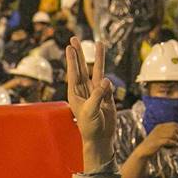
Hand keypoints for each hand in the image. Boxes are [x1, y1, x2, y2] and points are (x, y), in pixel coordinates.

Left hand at [65, 36, 115, 170]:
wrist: (101, 138)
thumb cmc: (90, 127)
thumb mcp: (91, 111)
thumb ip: (98, 95)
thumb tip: (105, 80)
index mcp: (74, 94)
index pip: (73, 73)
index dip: (72, 60)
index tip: (69, 47)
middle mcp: (84, 90)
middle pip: (82, 67)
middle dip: (79, 53)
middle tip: (74, 39)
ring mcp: (96, 92)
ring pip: (96, 71)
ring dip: (97, 58)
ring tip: (99, 43)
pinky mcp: (106, 96)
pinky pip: (108, 86)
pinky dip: (108, 84)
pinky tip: (107, 86)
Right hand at [135, 122, 177, 157]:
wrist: (143, 151)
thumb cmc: (152, 144)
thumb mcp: (159, 136)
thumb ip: (167, 133)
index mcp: (159, 126)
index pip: (173, 124)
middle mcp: (158, 129)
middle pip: (174, 129)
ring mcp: (157, 135)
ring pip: (172, 134)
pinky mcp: (157, 142)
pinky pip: (168, 141)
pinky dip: (174, 143)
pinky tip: (176, 145)